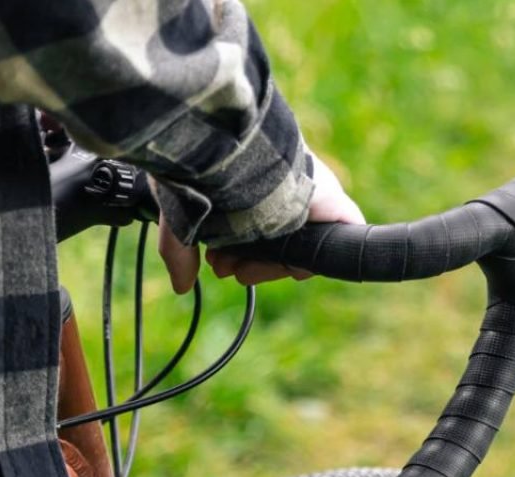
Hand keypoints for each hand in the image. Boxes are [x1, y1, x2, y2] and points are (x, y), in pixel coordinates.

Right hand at [158, 155, 364, 291]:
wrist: (231, 152)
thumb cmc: (200, 170)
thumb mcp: (182, 212)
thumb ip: (180, 250)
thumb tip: (181, 286)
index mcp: (255, 181)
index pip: (254, 226)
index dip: (236, 251)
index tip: (216, 264)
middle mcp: (284, 187)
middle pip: (276, 240)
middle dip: (249, 261)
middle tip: (225, 269)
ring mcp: (309, 196)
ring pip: (299, 244)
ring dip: (271, 265)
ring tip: (241, 270)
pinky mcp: (334, 204)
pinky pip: (332, 241)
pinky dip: (312, 259)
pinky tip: (287, 267)